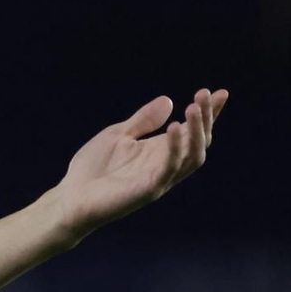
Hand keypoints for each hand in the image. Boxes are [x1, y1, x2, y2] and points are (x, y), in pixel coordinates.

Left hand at [53, 88, 228, 242]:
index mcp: (159, 151)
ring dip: (196, 132)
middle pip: (199, 142)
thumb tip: (169, 100)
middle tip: (204, 95)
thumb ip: (143, 120)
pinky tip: (173, 128)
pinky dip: (174, 149)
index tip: (220, 92)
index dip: (208, 113)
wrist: (70, 198)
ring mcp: (159, 179)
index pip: (191, 130)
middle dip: (205, 118)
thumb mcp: (118, 135)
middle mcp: (165, 165)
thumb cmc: (92, 169)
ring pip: (192, 157)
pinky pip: (168, 169)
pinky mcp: (147, 190)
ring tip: (194, 107)